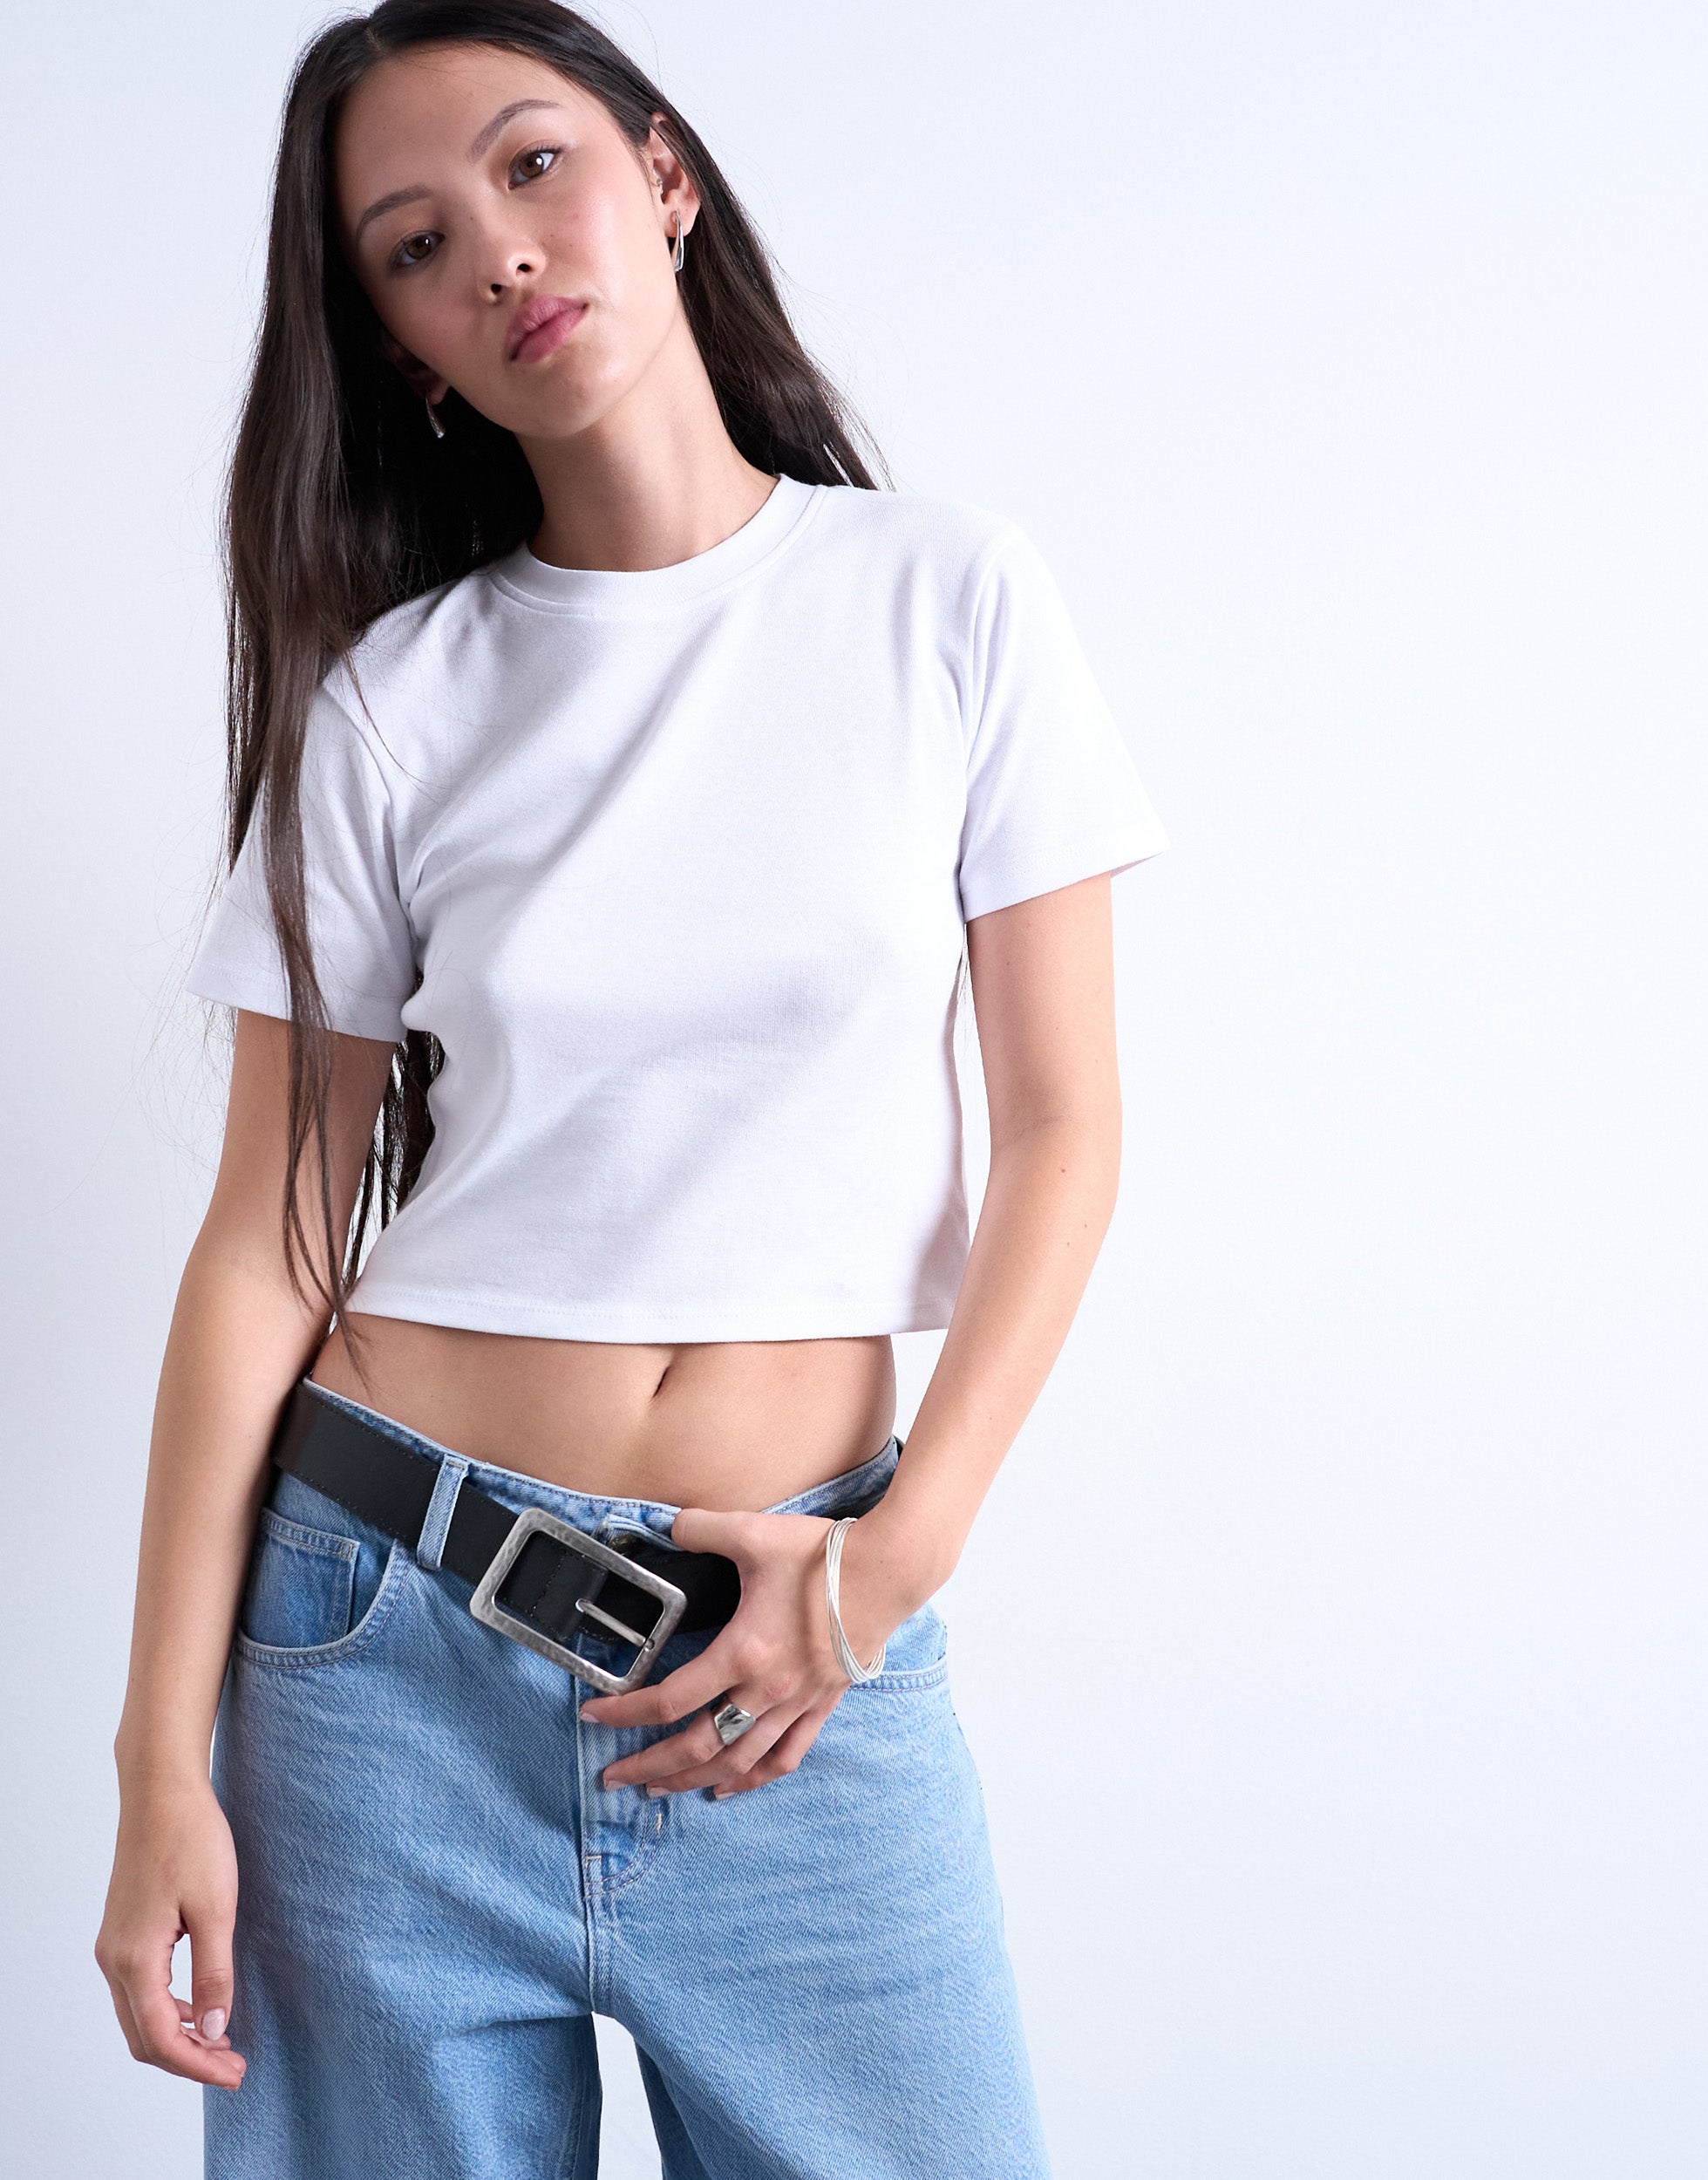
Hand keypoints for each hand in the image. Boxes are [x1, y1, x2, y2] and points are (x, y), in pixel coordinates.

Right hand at [95, 1771, 245, 2090]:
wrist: (161, 1791)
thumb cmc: (191, 1839)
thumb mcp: (216, 1907)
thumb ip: (214, 1973)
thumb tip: (215, 2031)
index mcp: (134, 1959)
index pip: (162, 2038)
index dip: (198, 2065)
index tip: (236, 2074)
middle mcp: (113, 1959)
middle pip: (144, 2038)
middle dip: (189, 2060)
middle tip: (235, 2067)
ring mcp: (113, 1946)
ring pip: (139, 2017)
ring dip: (179, 2037)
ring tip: (224, 2044)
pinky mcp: (122, 1932)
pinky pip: (138, 1991)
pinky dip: (169, 2010)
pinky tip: (203, 2007)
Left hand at [580, 1506, 912, 1798]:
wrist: (888, 1570)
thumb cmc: (823, 1555)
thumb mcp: (752, 1532)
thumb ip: (700, 1527)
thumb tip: (666, 1524)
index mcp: (743, 1652)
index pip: (670, 1698)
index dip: (625, 1712)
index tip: (593, 1716)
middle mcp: (766, 1689)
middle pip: (697, 1746)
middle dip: (649, 1766)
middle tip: (612, 1778)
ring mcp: (796, 1703)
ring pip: (736, 1761)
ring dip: (692, 1780)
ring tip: (658, 1790)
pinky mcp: (821, 1704)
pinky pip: (784, 1756)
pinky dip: (753, 1779)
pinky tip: (729, 1788)